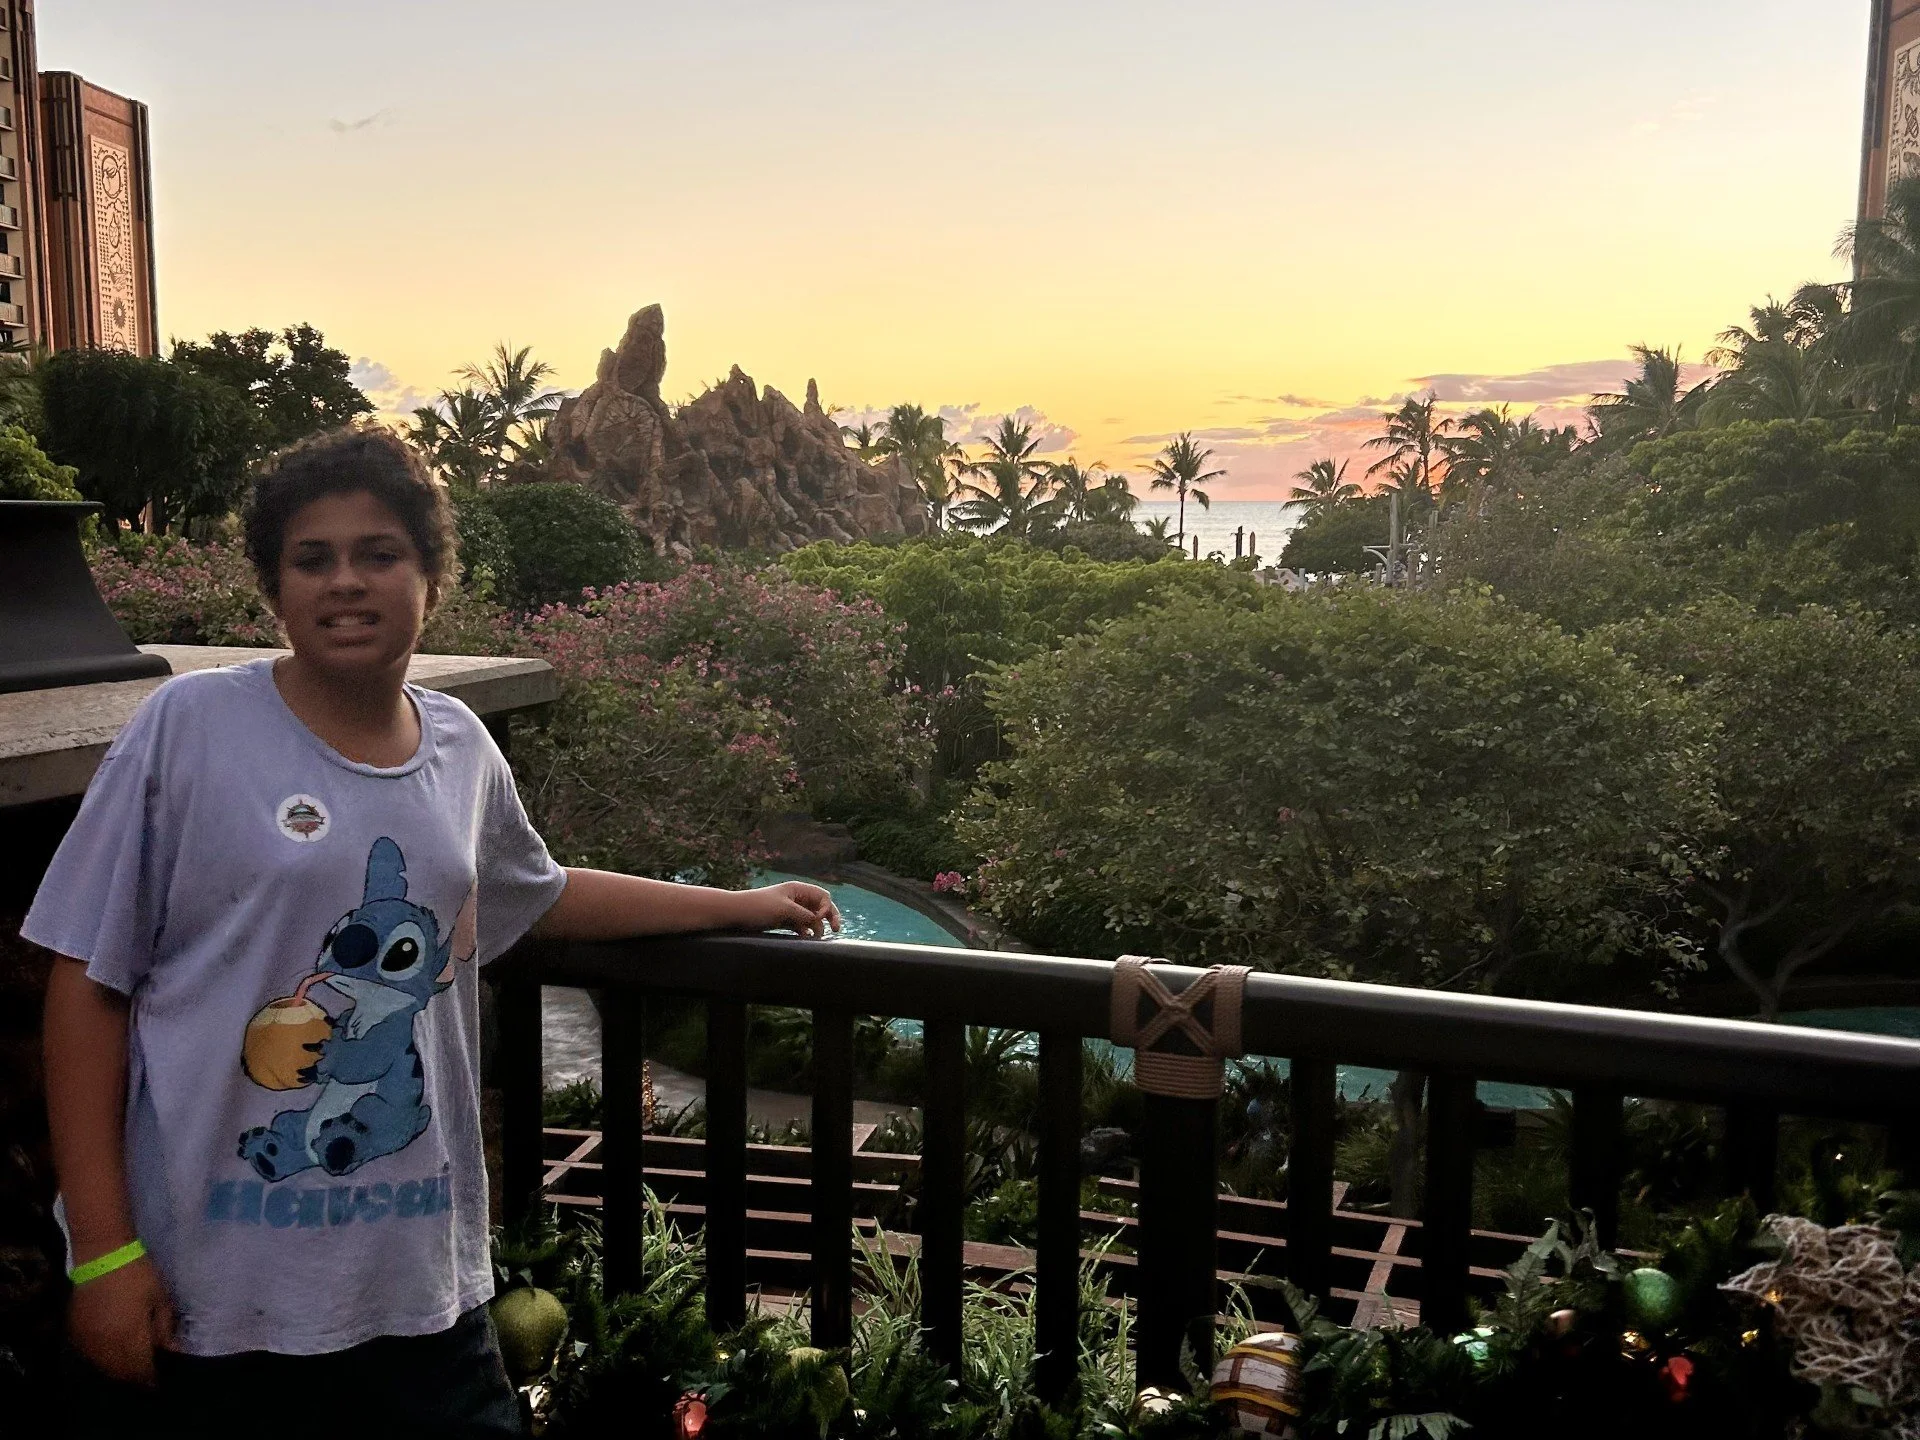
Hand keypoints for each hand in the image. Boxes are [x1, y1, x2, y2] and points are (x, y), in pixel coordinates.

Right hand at [68, 1250, 174, 1385]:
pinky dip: (102, 1359)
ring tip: (131, 1365)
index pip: (141, 1370)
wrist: (102, 1257)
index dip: (151, 1379)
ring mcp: (87, 1340)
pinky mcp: (74, 1331)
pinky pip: (89, 1354)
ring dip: (118, 1370)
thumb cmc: (137, 1275)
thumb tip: (172, 1350)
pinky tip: (111, 1354)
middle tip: (147, 1374)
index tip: (159, 1380)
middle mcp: (105, 1346)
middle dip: (135, 1376)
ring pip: (103, 1366)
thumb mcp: (159, 1299)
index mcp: (130, 1339)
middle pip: (121, 1373)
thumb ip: (164, 1328)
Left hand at [732, 881, 841, 938]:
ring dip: (817, 927)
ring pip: (812, 918)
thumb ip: (805, 915)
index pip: (822, 896)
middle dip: (829, 917)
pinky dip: (806, 932)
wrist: (735, 913)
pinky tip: (806, 939)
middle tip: (836, 930)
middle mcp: (797, 898)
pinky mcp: (784, 921)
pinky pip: (801, 926)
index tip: (819, 919)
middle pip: (820, 906)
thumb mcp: (784, 910)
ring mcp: (791, 910)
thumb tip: (820, 922)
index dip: (826, 907)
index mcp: (798, 889)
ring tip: (816, 939)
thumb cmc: (759, 907)